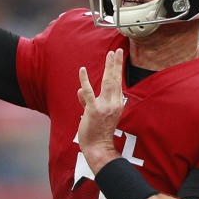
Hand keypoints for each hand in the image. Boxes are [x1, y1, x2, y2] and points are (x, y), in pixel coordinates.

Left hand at [77, 48, 124, 171]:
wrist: (97, 147)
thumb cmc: (96, 132)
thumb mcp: (94, 115)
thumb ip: (87, 101)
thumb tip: (80, 90)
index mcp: (116, 104)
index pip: (117, 83)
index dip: (117, 69)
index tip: (118, 57)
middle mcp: (113, 104)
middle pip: (115, 80)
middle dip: (116, 64)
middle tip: (117, 50)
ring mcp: (104, 107)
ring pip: (108, 83)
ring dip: (109, 67)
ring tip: (110, 54)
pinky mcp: (93, 111)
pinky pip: (89, 93)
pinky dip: (85, 81)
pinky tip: (83, 70)